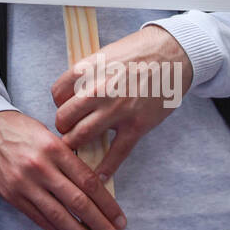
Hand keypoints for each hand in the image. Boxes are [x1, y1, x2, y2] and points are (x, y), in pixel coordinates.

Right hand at [0, 109, 126, 229]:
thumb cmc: (20, 129)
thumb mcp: (49, 135)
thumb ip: (69, 158)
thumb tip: (93, 185)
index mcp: (55, 149)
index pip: (89, 182)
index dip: (108, 205)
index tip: (120, 220)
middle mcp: (41, 167)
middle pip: (78, 203)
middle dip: (102, 227)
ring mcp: (25, 184)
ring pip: (60, 217)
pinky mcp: (12, 196)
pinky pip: (40, 219)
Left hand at [50, 24, 192, 182]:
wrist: (172, 54)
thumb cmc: (136, 52)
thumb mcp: (103, 55)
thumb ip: (86, 75)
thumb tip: (70, 94)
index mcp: (87, 70)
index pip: (57, 94)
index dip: (59, 103)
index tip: (65, 108)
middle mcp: (98, 90)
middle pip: (64, 118)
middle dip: (62, 127)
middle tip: (67, 130)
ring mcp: (117, 109)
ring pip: (82, 135)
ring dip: (75, 144)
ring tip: (77, 145)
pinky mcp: (137, 125)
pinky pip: (116, 152)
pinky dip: (105, 167)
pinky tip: (99, 176)